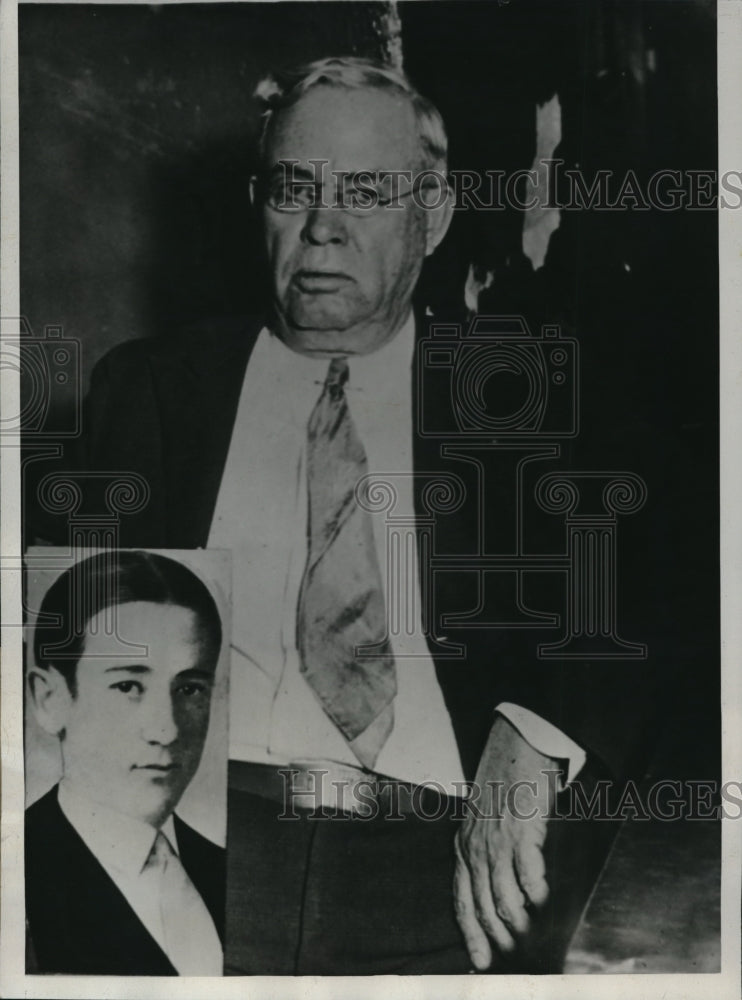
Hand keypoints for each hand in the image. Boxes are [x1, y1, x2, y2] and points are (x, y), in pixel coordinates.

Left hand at [453, 714, 558, 969]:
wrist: (515, 745)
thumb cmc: (503, 785)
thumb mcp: (482, 822)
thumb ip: (485, 853)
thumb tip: (502, 891)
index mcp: (463, 848)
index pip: (462, 902)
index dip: (472, 935)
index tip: (482, 962)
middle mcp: (474, 849)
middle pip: (483, 906)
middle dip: (498, 937)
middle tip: (515, 956)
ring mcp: (496, 841)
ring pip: (503, 897)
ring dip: (519, 921)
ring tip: (531, 935)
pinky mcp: (520, 831)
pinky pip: (528, 874)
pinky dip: (537, 892)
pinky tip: (544, 899)